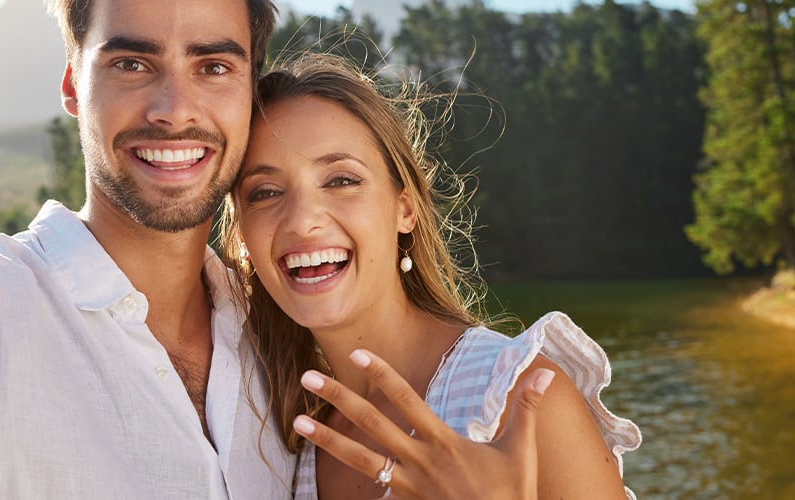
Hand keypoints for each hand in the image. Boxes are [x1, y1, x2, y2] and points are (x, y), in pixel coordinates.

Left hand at [294, 349, 554, 499]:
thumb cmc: (510, 496)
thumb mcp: (520, 452)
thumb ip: (525, 410)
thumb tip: (543, 374)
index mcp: (444, 443)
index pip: (407, 401)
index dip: (382, 375)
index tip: (357, 354)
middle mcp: (420, 462)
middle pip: (371, 424)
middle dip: (338, 399)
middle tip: (307, 377)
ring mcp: (408, 486)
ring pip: (359, 459)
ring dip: (326, 439)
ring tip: (297, 421)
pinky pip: (372, 490)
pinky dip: (348, 479)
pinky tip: (324, 468)